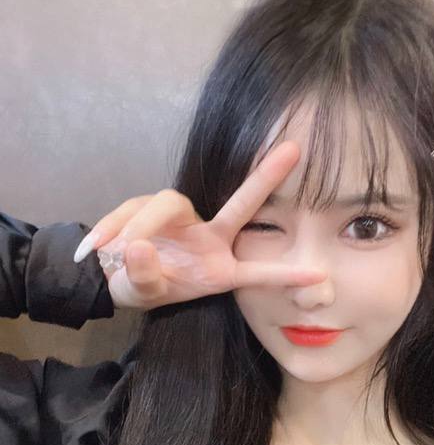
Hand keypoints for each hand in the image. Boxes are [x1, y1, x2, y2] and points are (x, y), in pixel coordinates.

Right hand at [72, 141, 325, 309]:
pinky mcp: (155, 206)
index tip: (321, 275)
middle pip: (241, 206)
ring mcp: (184, 219)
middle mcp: (208, 238)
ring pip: (165, 205)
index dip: (286, 274)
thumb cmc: (142, 287)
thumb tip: (139, 247)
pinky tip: (100, 246)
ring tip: (116, 253)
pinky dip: (114, 225)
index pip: (257, 272)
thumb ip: (143, 278)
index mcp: (217, 269)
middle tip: (293, 151)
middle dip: (264, 178)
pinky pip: (135, 208)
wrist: (112, 273)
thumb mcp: (142, 294)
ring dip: (138, 226)